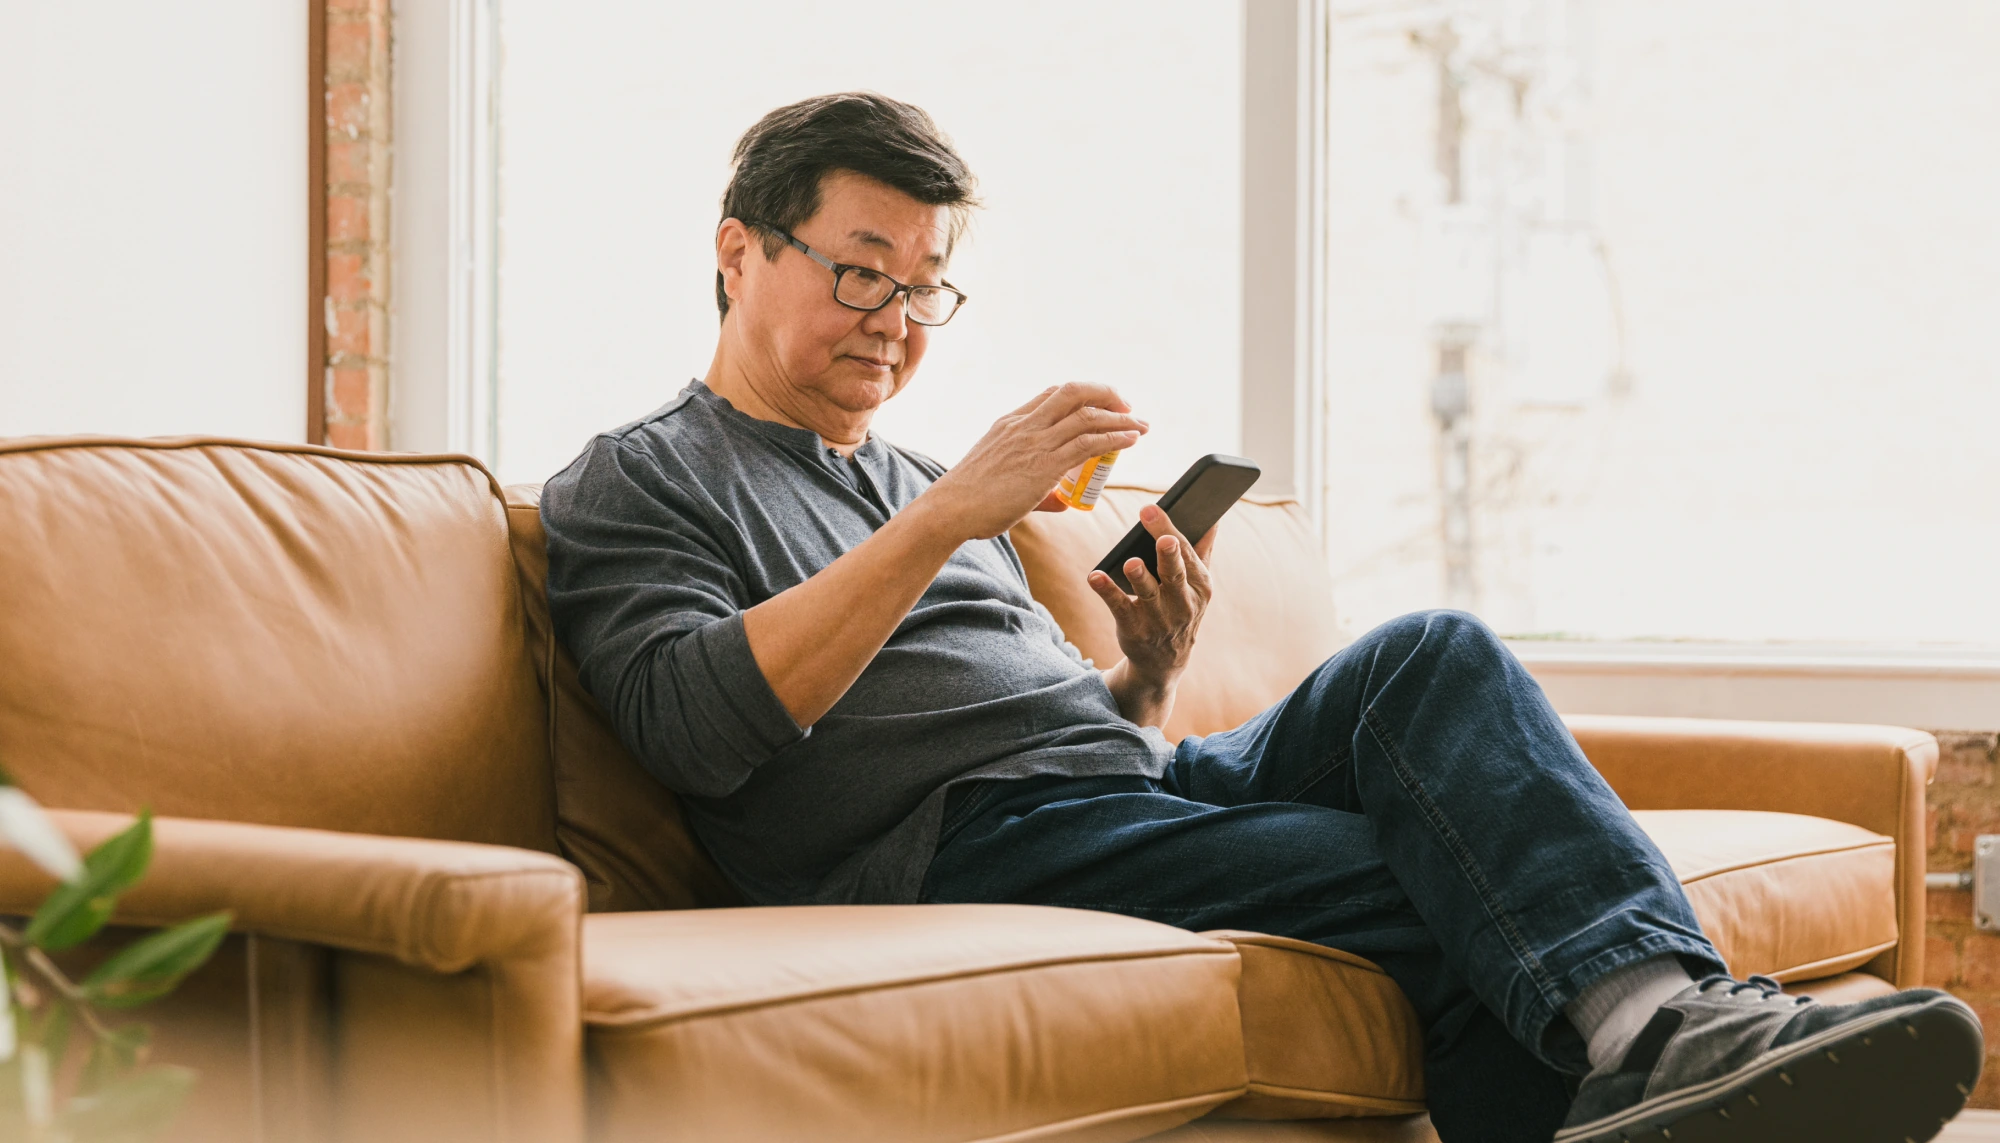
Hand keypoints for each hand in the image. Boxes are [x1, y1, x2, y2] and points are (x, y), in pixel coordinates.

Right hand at [923, 383, 1146, 539]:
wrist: (950, 510)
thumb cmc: (970, 501)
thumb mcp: (1001, 479)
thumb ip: (1037, 487)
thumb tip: (1063, 500)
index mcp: (1010, 423)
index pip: (1051, 394)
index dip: (1081, 394)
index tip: (1101, 402)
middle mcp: (1024, 426)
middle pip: (1073, 392)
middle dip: (1105, 394)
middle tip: (1126, 406)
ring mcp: (1035, 443)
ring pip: (1087, 416)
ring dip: (1120, 418)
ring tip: (1140, 425)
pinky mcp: (1044, 466)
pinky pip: (1088, 444)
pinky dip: (1114, 439)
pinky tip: (1130, 440)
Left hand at [1090, 505, 1216, 719]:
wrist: (1165, 662)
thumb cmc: (1180, 610)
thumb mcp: (1198, 586)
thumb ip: (1202, 551)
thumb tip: (1213, 518)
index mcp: (1199, 587)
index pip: (1187, 555)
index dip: (1171, 531)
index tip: (1153, 509)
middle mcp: (1182, 603)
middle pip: (1174, 575)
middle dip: (1169, 556)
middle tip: (1162, 538)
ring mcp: (1158, 619)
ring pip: (1148, 594)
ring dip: (1140, 577)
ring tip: (1131, 562)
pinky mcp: (1134, 629)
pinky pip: (1120, 608)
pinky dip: (1107, 592)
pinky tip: (1095, 577)